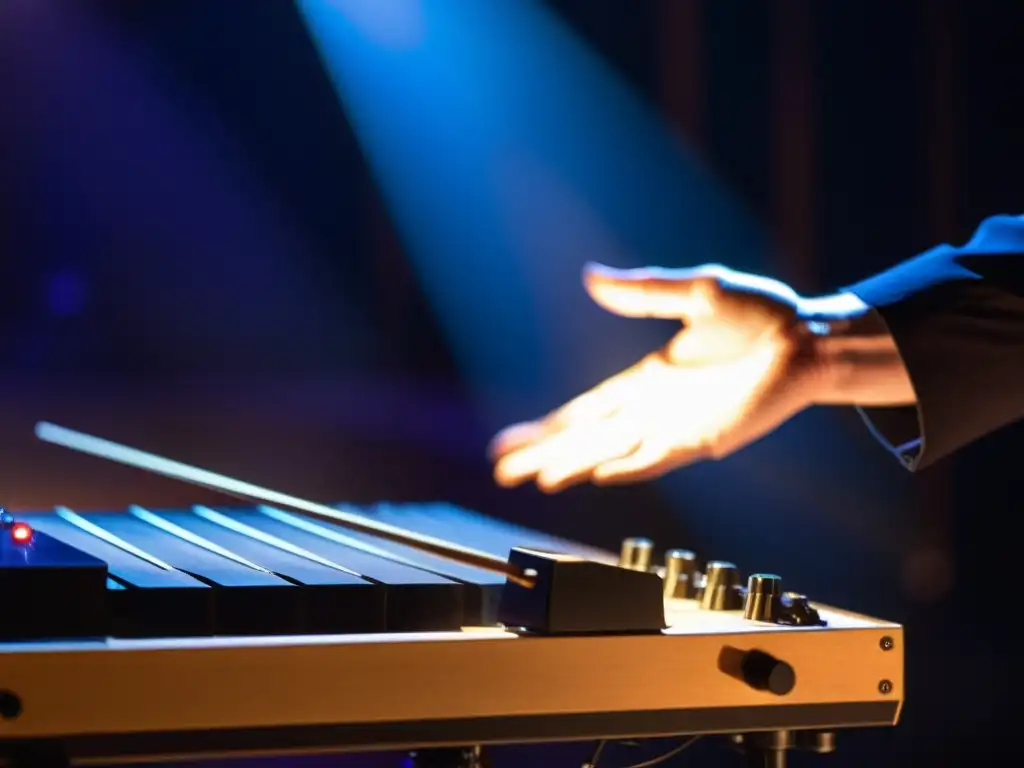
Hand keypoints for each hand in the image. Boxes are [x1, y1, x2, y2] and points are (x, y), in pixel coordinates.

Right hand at [489, 262, 871, 491]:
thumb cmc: (759, 313)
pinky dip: (629, 466)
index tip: (509, 440)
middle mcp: (655, 410)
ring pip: (612, 451)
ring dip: (575, 464)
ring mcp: (678, 427)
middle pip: (586, 437)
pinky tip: (598, 473)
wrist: (807, 337)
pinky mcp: (706, 437)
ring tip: (536, 477)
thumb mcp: (694, 292)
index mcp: (647, 380)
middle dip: (544, 452)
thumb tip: (589, 277)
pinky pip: (659, 456)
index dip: (545, 426)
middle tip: (502, 468)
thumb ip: (642, 292)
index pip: (584, 409)